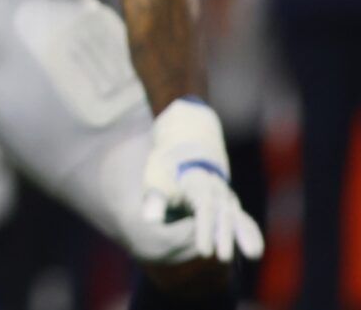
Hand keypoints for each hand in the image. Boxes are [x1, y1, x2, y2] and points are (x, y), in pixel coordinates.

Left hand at [141, 99, 263, 262]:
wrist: (186, 144)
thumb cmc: (166, 167)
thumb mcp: (155, 178)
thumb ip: (155, 200)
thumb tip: (149, 219)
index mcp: (197, 182)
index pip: (204, 209)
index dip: (205, 230)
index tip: (203, 252)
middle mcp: (215, 188)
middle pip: (223, 214)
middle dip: (224, 237)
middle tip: (224, 258)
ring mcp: (224, 195)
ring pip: (237, 216)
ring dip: (244, 236)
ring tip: (253, 255)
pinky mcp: (229, 204)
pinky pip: (243, 218)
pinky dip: (250, 232)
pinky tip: (255, 251)